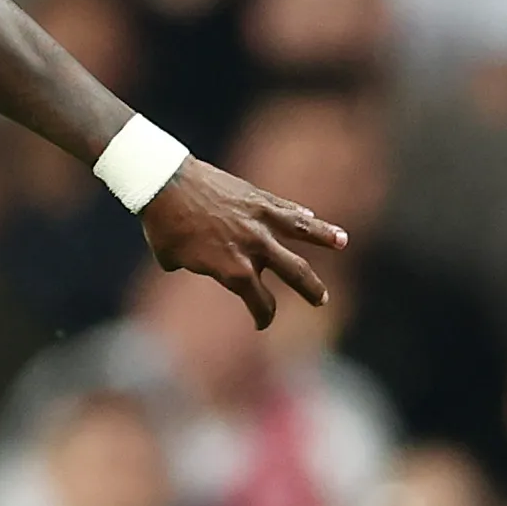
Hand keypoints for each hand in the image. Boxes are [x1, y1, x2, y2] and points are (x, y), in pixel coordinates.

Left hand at [140, 159, 347, 327]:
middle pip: (295, 272)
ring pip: (302, 230)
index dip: (262, 316)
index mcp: (234, 270)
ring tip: (343, 242)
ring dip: (324, 237)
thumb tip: (198, 260)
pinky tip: (310, 215)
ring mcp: (259, 218)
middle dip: (310, 289)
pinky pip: (284, 207)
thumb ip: (194, 265)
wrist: (164, 182)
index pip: (260, 302)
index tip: (261, 323)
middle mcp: (254, 247)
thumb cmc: (163, 225)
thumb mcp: (173, 258)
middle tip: (320, 300)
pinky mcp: (256, 196)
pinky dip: (298, 213)